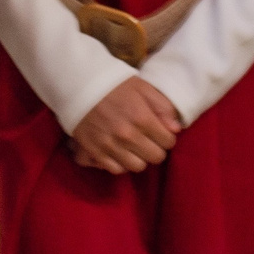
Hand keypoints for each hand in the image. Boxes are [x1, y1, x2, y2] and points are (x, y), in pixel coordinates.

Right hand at [68, 76, 182, 173]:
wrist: (78, 85)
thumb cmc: (114, 84)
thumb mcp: (143, 88)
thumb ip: (163, 107)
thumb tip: (175, 129)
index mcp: (142, 118)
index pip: (168, 142)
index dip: (166, 136)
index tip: (160, 131)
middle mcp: (127, 135)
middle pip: (155, 157)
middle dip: (156, 148)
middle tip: (148, 139)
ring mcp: (110, 145)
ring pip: (138, 166)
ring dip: (139, 157)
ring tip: (134, 146)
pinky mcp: (95, 151)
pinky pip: (116, 169)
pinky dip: (121, 163)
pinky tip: (120, 151)